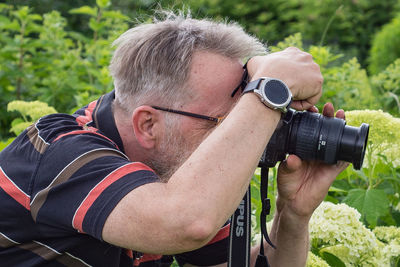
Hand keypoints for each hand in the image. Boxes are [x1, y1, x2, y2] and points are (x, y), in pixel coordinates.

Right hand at [246, 47, 322, 109]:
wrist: (270, 85)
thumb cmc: (262, 74)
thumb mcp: (255, 62)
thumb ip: (260, 62)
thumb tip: (259, 65)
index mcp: (293, 52)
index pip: (294, 66)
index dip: (287, 78)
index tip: (280, 85)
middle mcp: (306, 57)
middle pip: (303, 77)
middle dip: (295, 86)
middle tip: (283, 93)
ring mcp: (314, 68)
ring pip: (307, 88)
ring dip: (297, 95)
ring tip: (285, 98)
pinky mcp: (318, 82)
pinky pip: (311, 98)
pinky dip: (301, 104)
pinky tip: (290, 102)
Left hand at [275, 103, 348, 219]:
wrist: (293, 202)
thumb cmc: (287, 183)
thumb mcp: (285, 171)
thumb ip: (290, 164)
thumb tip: (293, 158)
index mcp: (302, 148)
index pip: (309, 130)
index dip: (312, 118)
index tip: (310, 108)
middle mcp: (314, 151)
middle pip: (324, 130)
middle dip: (327, 117)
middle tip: (327, 108)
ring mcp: (324, 160)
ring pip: (335, 141)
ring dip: (340, 127)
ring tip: (340, 115)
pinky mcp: (332, 171)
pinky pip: (342, 160)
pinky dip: (347, 151)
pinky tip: (350, 141)